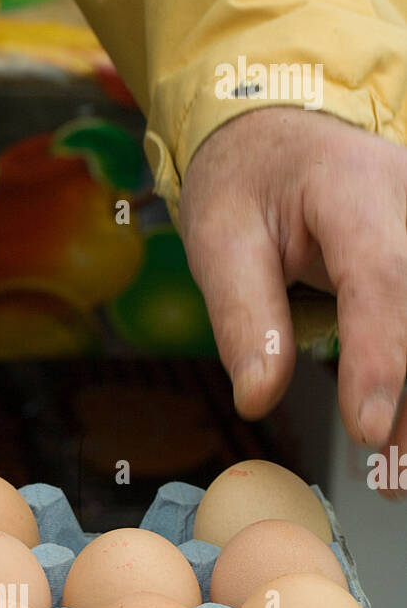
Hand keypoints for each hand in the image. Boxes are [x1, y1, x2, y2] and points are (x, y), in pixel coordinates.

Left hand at [180, 106, 406, 447]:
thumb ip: (243, 316)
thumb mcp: (219, 237)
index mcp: (353, 188)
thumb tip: (257, 397)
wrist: (280, 131)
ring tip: (401, 474)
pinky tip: (403, 437)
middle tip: (395, 476)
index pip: (381, 277)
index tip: (369, 429)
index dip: (382, 359)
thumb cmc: (246, 181)